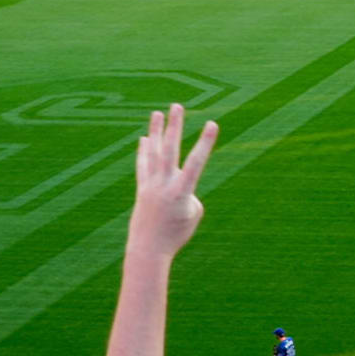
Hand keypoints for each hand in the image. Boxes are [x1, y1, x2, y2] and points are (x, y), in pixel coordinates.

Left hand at [128, 104, 218, 258]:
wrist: (148, 249)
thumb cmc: (176, 234)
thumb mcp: (193, 214)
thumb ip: (189, 193)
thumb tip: (178, 183)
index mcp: (182, 192)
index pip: (196, 162)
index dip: (205, 142)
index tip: (212, 123)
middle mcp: (164, 184)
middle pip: (169, 149)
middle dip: (174, 126)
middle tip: (177, 106)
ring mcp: (150, 185)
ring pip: (153, 153)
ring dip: (155, 132)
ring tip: (157, 113)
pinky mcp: (141, 189)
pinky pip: (143, 165)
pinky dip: (144, 151)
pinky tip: (145, 139)